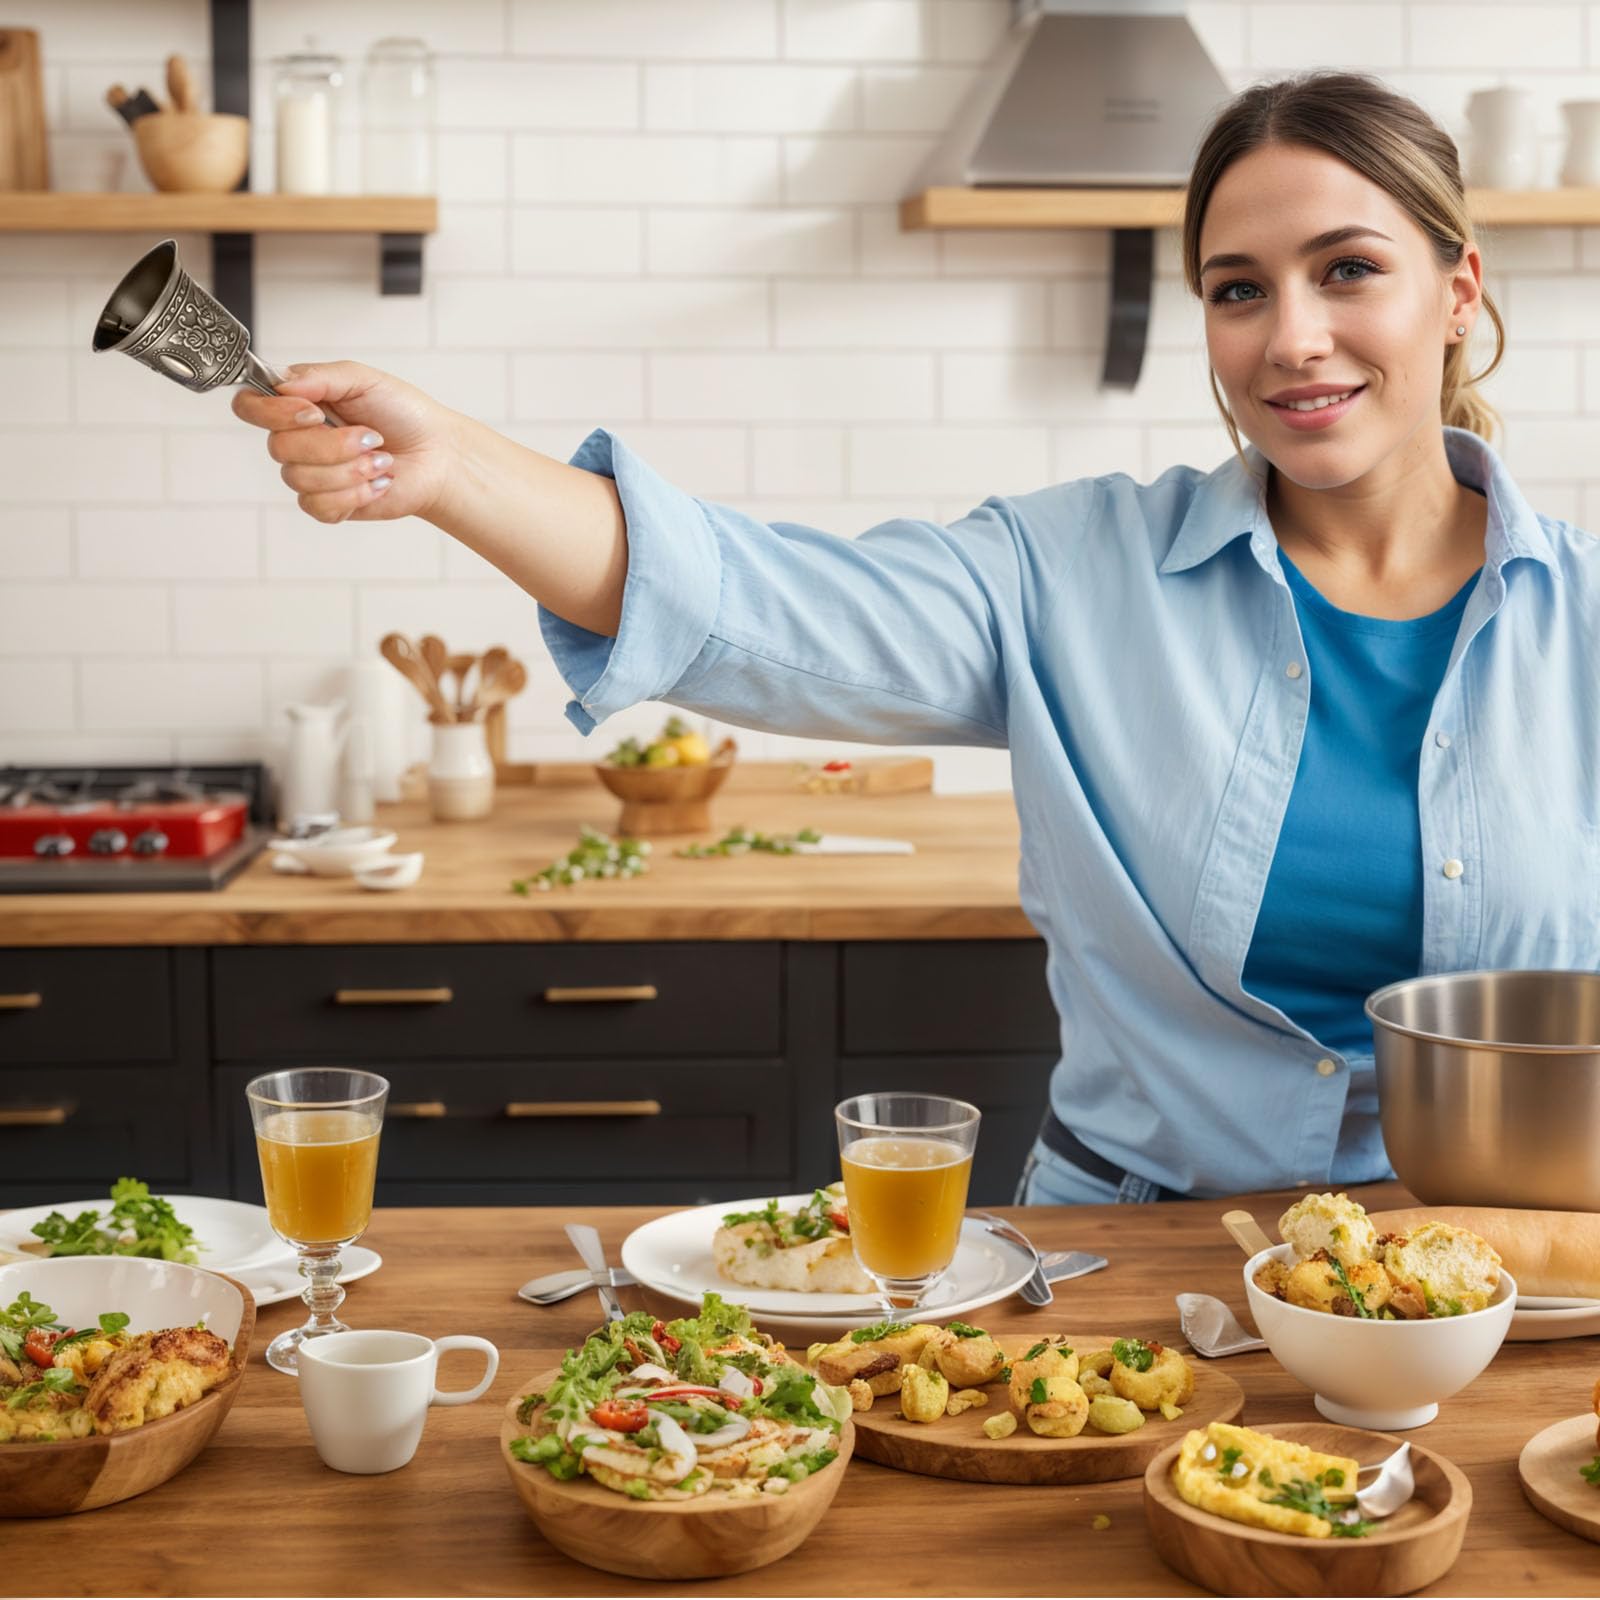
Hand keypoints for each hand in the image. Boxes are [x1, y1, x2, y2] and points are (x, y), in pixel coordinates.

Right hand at [231, 360, 459, 524]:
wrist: (439, 454)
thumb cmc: (403, 413)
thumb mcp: (363, 380)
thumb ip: (319, 376)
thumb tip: (280, 383)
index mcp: (298, 404)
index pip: (250, 407)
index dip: (272, 413)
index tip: (313, 412)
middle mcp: (298, 440)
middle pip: (277, 448)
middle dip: (332, 444)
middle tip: (371, 436)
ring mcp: (311, 475)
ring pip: (299, 479)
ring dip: (351, 469)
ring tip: (381, 459)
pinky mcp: (329, 505)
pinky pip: (318, 506)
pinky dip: (355, 494)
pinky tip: (377, 484)